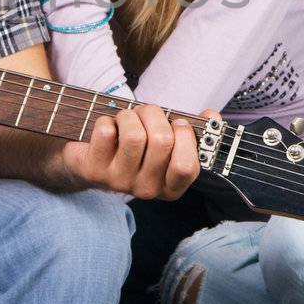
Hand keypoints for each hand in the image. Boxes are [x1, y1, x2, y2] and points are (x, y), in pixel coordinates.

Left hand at [61, 105, 219, 199]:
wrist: (91, 162)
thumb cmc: (136, 148)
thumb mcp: (166, 143)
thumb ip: (192, 130)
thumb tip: (212, 115)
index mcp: (170, 188)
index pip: (187, 167)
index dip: (185, 136)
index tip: (177, 124)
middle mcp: (146, 190)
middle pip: (161, 141)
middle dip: (154, 115)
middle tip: (146, 114)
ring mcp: (119, 183)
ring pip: (134, 135)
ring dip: (130, 115)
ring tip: (127, 118)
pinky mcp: (94, 171)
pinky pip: (107, 131)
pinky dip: (107, 119)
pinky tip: (108, 128)